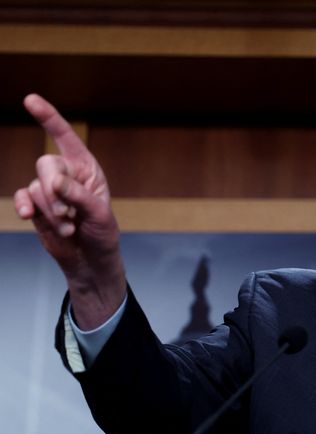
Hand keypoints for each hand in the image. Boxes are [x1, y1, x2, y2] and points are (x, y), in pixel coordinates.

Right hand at [13, 94, 125, 328]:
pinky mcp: (36, 205)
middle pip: (46, 164)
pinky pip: (23, 197)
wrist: (90, 261)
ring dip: (50, 210)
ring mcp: (49, 190)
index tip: (30, 100)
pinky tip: (27, 216)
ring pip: (36, 186)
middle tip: (67, 213)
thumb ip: (78, 196)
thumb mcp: (99, 215)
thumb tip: (55, 181)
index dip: (49, 118)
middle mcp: (67, 175)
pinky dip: (25, 206)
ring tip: (69, 228)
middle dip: (54, 189)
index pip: (66, 138)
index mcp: (88, 169)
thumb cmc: (102, 234)